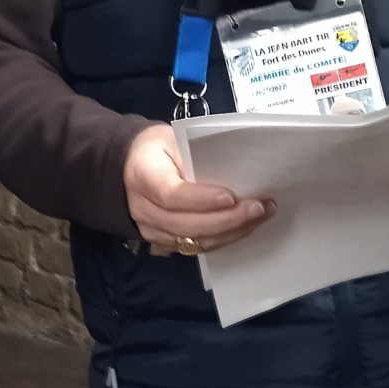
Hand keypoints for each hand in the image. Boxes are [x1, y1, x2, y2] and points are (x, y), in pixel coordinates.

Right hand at [125, 123, 270, 256]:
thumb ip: (197, 156)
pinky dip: (223, 239)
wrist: (128, 166)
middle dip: (227, 220)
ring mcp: (151, 229)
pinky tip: (244, 227)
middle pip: (185, 224)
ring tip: (260, 216)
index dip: (202, 199)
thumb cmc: (157, 149)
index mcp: (143, 176)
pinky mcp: (163, 241)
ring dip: (231, 232)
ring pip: (193, 242)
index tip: (232, 197)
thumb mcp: (173, 140)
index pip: (171, 195)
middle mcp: (142, 208)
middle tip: (259, 207)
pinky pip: (195, 247)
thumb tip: (236, 172)